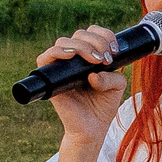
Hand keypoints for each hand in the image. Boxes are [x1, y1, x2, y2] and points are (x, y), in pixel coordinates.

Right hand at [36, 26, 129, 144]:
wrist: (92, 128)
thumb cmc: (102, 106)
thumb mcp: (117, 86)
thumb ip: (114, 76)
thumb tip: (94, 74)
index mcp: (89, 56)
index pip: (92, 33)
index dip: (104, 35)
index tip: (114, 49)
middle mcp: (73, 59)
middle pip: (79, 34)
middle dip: (97, 41)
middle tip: (106, 59)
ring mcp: (61, 67)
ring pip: (63, 42)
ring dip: (82, 46)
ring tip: (96, 60)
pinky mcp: (50, 78)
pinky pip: (44, 58)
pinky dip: (57, 52)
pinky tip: (71, 55)